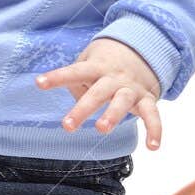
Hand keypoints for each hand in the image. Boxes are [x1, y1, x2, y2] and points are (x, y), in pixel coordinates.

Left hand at [35, 36, 162, 150]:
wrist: (143, 47)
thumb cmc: (106, 62)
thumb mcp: (89, 62)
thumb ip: (78, 81)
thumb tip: (74, 102)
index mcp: (96, 67)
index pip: (74, 71)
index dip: (57, 77)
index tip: (39, 83)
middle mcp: (114, 77)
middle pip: (98, 92)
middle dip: (83, 109)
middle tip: (68, 126)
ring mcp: (131, 87)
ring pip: (122, 101)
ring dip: (113, 115)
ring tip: (102, 129)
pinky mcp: (147, 98)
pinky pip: (152, 114)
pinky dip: (155, 130)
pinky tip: (153, 147)